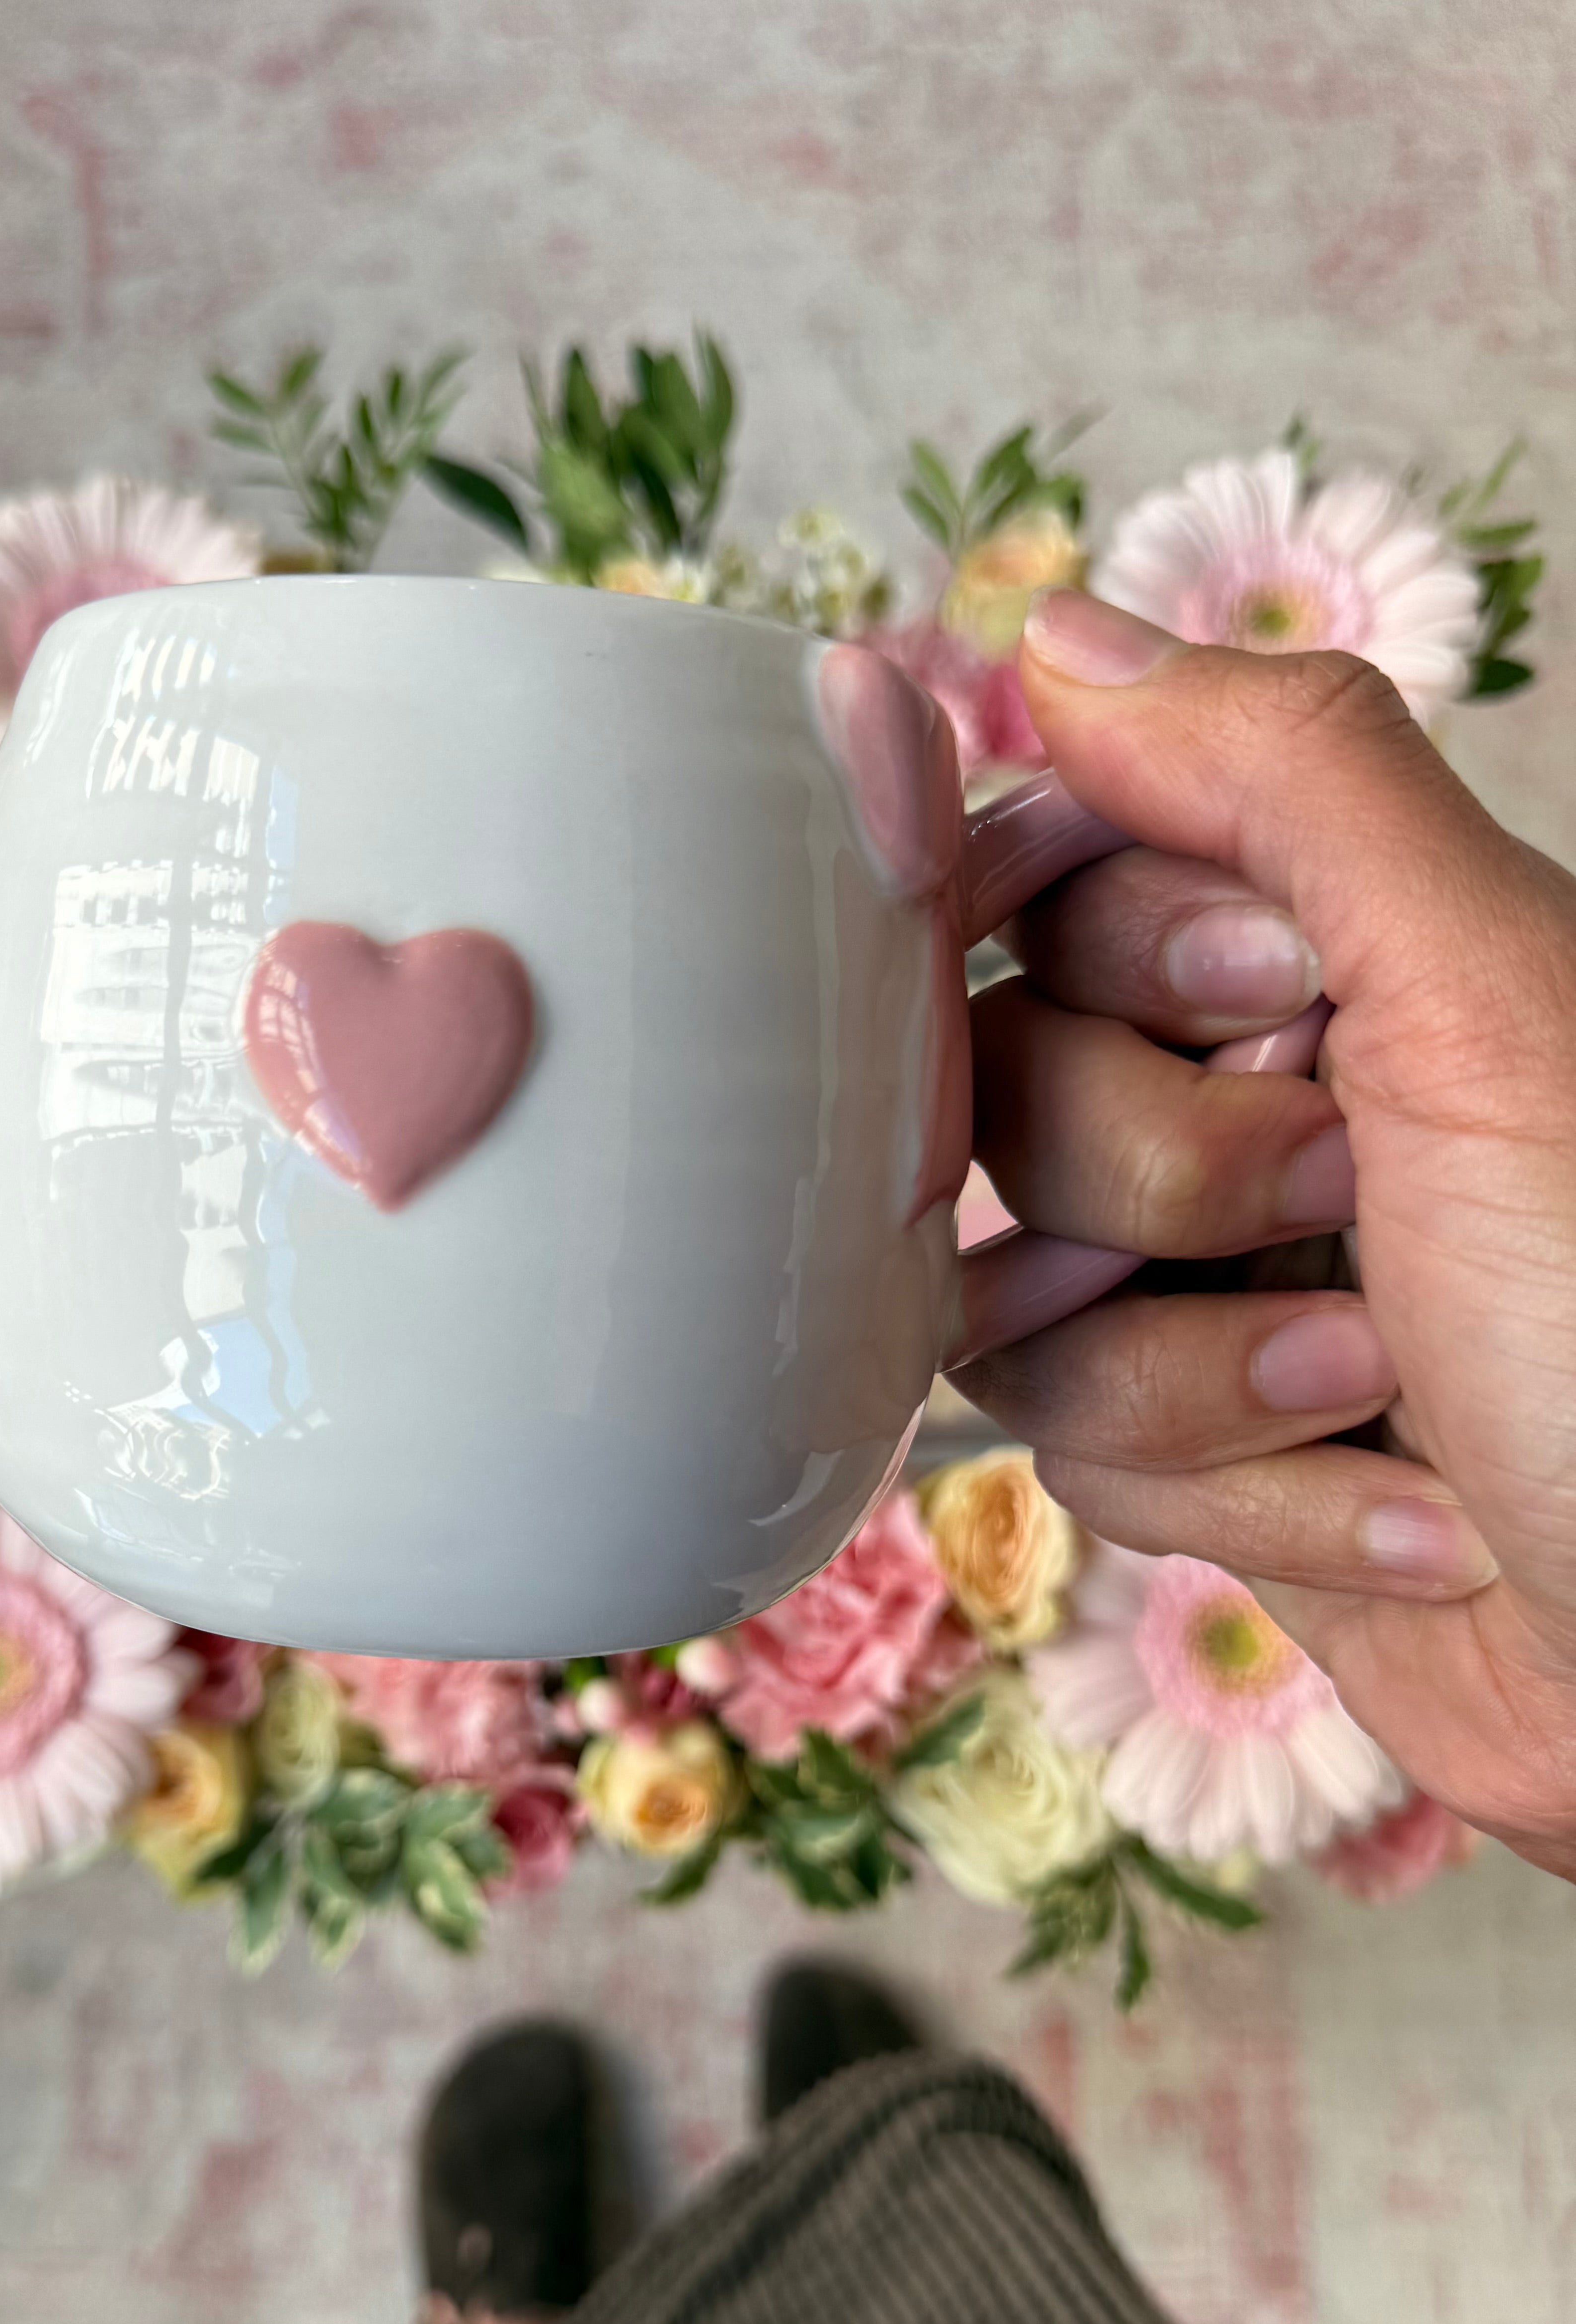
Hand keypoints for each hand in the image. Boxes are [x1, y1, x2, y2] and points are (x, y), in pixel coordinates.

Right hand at [952, 588, 1575, 1878]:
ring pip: (1003, 1293)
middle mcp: (1255, 1103)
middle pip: (1000, 1088)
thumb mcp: (1494, 1000)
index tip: (1266, 1001)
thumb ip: (1287, 775)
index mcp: (1331, 955)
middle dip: (1166, 1181)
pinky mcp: (1195, 1453)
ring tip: (1390, 1389)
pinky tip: (1411, 1517)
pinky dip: (1243, 1499)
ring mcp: (1210, 1286)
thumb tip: (1065, 635)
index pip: (1055, 869)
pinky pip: (1068, 1451)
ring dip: (1198, 1367)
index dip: (1105, 949)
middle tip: (1354, 1205)